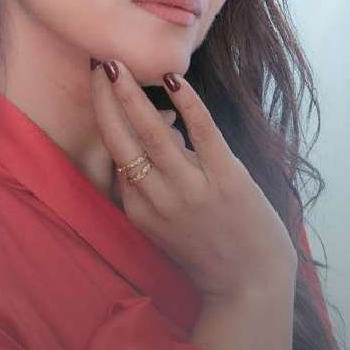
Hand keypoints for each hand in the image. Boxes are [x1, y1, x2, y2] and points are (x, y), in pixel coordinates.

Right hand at [89, 59, 296, 298]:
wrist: (250, 287)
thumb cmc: (210, 252)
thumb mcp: (165, 224)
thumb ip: (157, 178)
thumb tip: (164, 122)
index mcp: (139, 211)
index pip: (115, 157)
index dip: (113, 119)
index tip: (113, 87)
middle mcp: (158, 200)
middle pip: (121, 141)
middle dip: (105, 99)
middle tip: (99, 62)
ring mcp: (191, 191)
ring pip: (153, 136)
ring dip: (132, 96)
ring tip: (118, 64)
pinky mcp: (227, 181)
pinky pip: (203, 134)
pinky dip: (189, 104)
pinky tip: (174, 80)